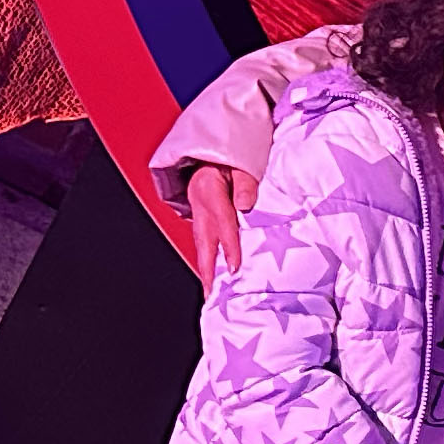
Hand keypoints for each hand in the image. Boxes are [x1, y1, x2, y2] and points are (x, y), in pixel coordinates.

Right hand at [182, 160, 259, 283]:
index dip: (229, 246)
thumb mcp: (241, 160)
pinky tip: (215, 272)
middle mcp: (199, 203)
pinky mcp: (201, 215)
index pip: (222, 222)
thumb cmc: (231, 153)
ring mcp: (197, 210)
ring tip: (211, 291)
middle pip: (203, 240)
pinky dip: (208, 257)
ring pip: (201, 242)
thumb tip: (246, 205)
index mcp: (208, 188)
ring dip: (206, 267)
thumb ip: (245, 181)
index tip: (235, 268)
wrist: (211, 148)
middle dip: (207, 270)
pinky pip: (204, 238)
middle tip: (211, 294)